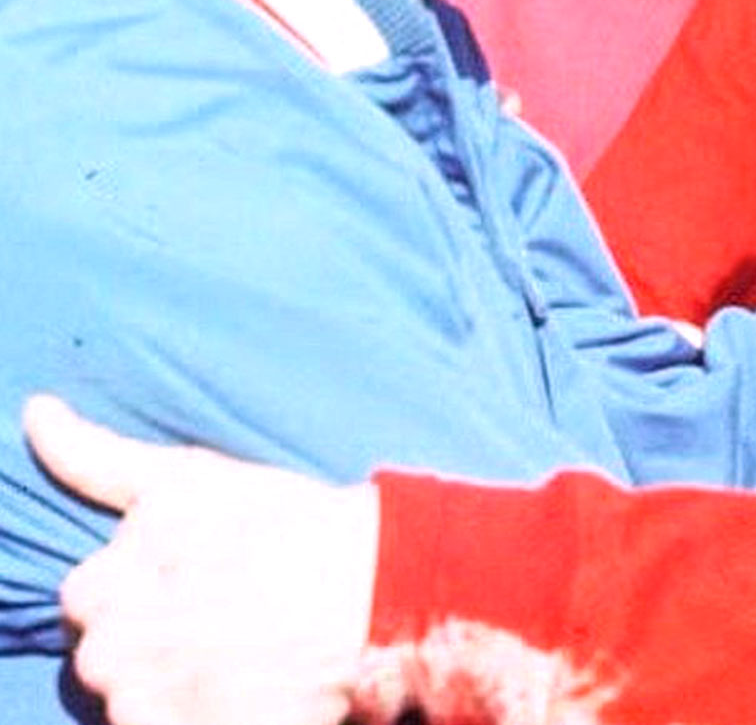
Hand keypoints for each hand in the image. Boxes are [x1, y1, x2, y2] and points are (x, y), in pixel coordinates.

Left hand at [22, 395, 376, 724]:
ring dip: (176, 683)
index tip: (197, 577)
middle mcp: (112, 647)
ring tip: (243, 652)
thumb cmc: (288, 523)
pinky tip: (245, 688)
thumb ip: (97, 454)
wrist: (372, 586)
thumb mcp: (189, 477)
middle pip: (109, 656)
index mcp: (105, 582)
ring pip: (139, 700)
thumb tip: (35, 410)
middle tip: (227, 616)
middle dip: (153, 640)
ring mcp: (147, 702)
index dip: (142, 588)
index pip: (90, 598)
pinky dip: (202, 716)